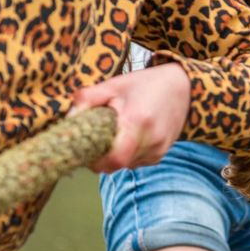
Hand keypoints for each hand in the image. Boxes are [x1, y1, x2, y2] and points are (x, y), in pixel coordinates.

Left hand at [72, 63, 191, 172]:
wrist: (182, 88)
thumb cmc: (144, 84)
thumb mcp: (113, 85)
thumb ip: (87, 100)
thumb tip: (67, 120)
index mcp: (137, 121)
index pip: (114, 158)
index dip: (96, 160)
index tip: (86, 148)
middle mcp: (151, 140)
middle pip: (115, 165)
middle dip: (100, 158)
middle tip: (94, 140)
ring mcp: (158, 151)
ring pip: (124, 166)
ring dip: (113, 156)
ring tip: (114, 133)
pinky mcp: (159, 156)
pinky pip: (134, 163)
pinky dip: (126, 154)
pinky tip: (128, 136)